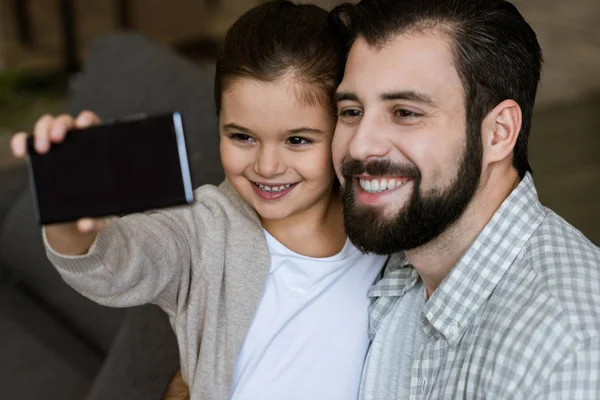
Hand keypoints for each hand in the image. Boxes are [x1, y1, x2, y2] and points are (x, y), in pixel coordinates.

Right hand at [11, 111, 107, 248]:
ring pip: (46, 124)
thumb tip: (85, 225)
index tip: (85, 126)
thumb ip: (96, 221)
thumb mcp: (100, 217)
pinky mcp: (37, 155)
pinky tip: (20, 151)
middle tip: (57, 141)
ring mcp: (54, 146)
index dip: (88, 120)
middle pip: (66, 121)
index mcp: (95, 148)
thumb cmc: (93, 209)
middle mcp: (74, 141)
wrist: (74, 218)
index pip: (92, 124)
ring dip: (42, 130)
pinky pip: (26, 141)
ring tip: (42, 150)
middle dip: (60, 125)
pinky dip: (21, 141)